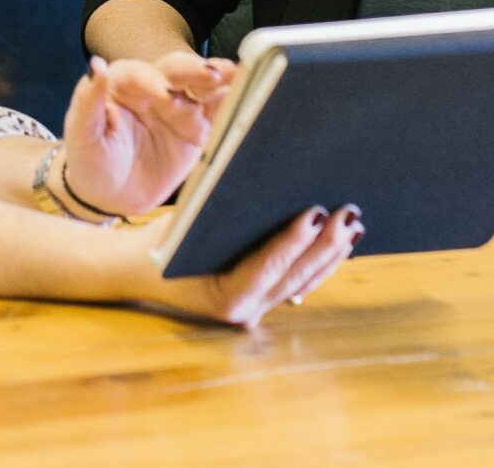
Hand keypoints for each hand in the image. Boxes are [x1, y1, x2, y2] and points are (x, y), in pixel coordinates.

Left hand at [57, 52, 237, 219]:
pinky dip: (233, 102)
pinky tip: (248, 94)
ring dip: (219, 79)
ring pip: (201, 86)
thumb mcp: (82, 134)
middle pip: (176, 71)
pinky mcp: (197, 129)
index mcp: (123, 84)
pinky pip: (217, 112)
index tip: (163, 95)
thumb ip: (87, 100)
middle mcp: (154, 89)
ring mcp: (179, 108)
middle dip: (194, 70)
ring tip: (238, 74)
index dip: (152, 80)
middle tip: (212, 74)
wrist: (110, 196)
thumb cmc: (91, 160)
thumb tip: (96, 66)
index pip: (139, 73)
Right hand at [128, 205, 361, 327]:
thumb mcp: (185, 224)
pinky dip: (320, 262)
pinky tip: (341, 243)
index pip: (266, 267)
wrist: (140, 271)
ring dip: (331, 254)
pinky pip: (298, 283)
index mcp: (224, 298)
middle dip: (325, 245)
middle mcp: (245, 312)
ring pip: (303, 282)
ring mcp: (257, 310)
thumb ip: (222, 212)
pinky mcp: (264, 300)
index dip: (294, 241)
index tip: (316, 213)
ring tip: (353, 224)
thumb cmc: (161, 242)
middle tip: (348, 214)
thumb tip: (264, 182)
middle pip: (294, 276)